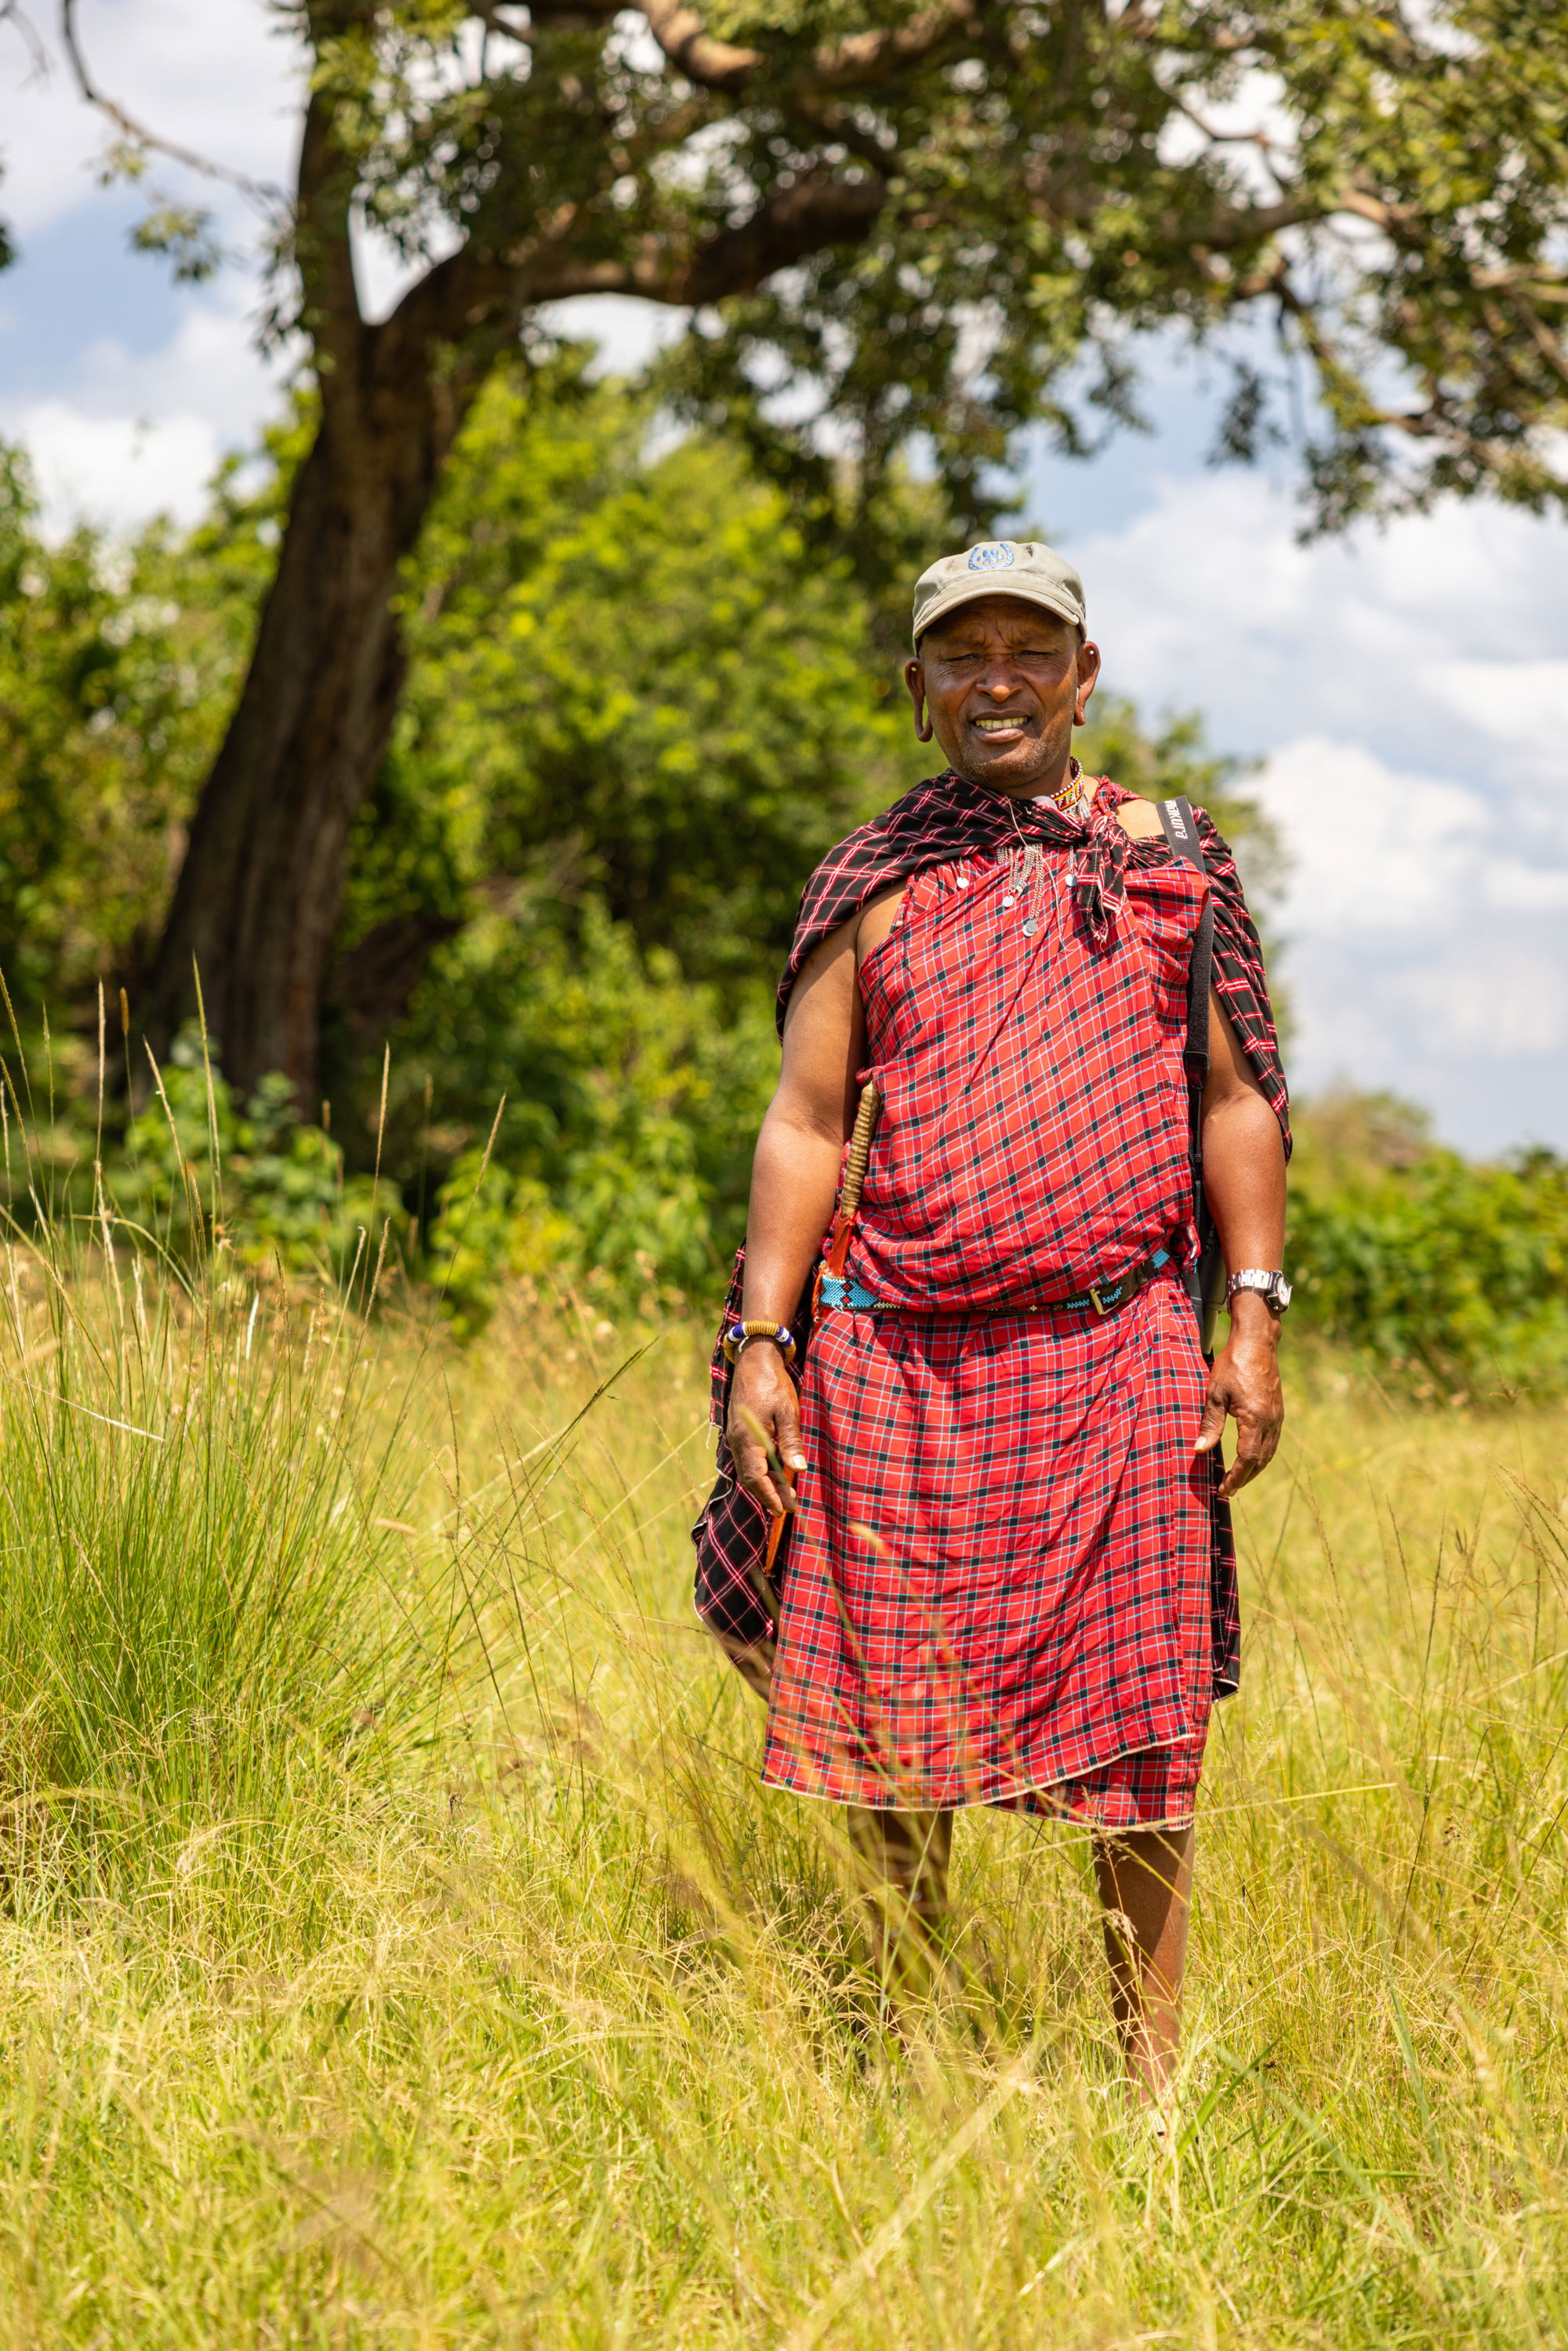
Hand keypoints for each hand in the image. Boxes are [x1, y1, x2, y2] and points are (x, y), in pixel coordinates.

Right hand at [727, 1341, 806, 1518]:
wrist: (755, 1359)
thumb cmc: (773, 1384)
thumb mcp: (788, 1412)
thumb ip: (791, 1441)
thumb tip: (799, 1468)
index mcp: (747, 1438)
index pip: (756, 1478)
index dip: (769, 1496)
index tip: (783, 1510)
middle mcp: (737, 1441)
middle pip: (750, 1478)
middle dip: (769, 1495)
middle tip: (789, 1507)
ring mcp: (736, 1436)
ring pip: (749, 1469)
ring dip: (766, 1483)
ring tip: (787, 1493)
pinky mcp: (739, 1431)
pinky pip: (748, 1458)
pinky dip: (762, 1470)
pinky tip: (777, 1471)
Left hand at [1193, 1294, 1283, 1500]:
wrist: (1257, 1342)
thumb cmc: (1233, 1365)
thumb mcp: (1215, 1394)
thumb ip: (1210, 1424)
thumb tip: (1199, 1451)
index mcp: (1255, 1420)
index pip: (1247, 1459)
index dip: (1235, 1478)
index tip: (1223, 1490)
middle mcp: (1270, 1422)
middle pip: (1260, 1461)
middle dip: (1245, 1478)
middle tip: (1228, 1490)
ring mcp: (1277, 1416)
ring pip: (1269, 1453)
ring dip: (1254, 1469)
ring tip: (1238, 1479)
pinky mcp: (1277, 1410)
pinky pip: (1272, 1441)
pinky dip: (1261, 1455)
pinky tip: (1251, 1457)